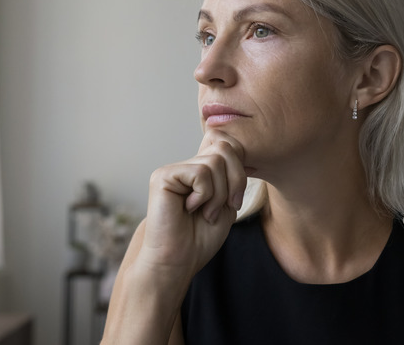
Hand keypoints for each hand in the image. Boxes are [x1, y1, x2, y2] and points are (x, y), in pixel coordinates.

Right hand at [137, 129, 247, 279]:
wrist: (179, 260)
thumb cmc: (201, 237)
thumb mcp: (227, 202)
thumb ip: (231, 174)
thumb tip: (236, 146)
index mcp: (202, 170)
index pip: (228, 143)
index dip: (240, 167)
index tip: (236, 197)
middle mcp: (187, 165)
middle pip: (225, 148)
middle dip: (235, 180)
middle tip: (227, 206)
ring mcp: (174, 169)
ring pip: (215, 162)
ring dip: (219, 194)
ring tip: (206, 212)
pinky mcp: (164, 176)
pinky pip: (200, 173)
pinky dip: (204, 195)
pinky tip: (189, 209)